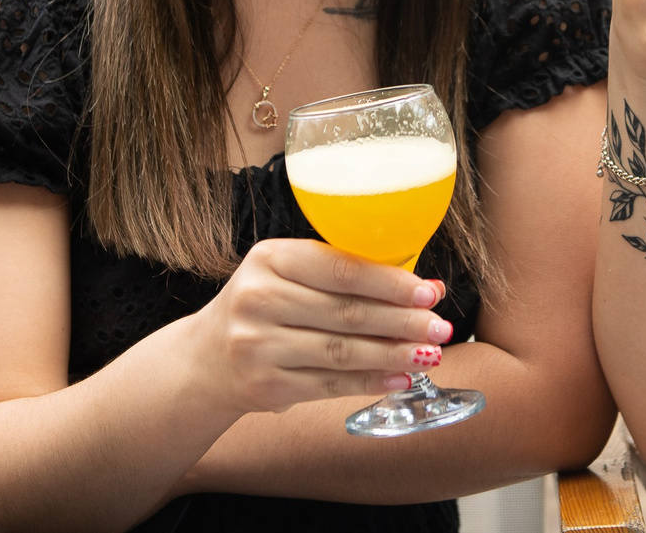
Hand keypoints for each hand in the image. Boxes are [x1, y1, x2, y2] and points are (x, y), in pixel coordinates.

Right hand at [194, 238, 453, 414]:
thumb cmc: (264, 306)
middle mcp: (258, 299)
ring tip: (430, 354)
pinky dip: (371, 381)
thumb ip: (348, 275)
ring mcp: (258, 346)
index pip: (340, 269)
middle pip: (347, 313)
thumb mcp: (290, 275)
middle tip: (440, 326)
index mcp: (270, 258)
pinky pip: (330, 384)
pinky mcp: (265, 386)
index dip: (390, 282)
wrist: (205, 361)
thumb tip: (425, 287)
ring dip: (393, 354)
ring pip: (342, 352)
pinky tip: (400, 378)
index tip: (429, 291)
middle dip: (402, 321)